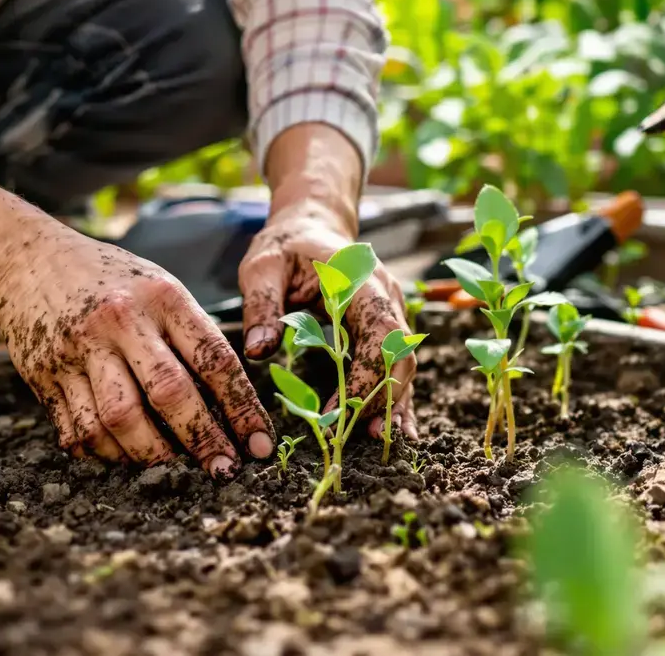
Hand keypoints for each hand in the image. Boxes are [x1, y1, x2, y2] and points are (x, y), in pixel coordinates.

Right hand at [0, 155, 271, 476]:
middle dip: (203, 439)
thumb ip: (192, 336)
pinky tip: (127, 458)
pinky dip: (107, 452)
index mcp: (161, 297)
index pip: (213, 359)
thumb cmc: (111, 280)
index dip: (242, 408)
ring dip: (152, 454)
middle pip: (169, 392)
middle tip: (224, 470)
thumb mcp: (160, 288)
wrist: (27, 262)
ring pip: (120, 418)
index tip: (259, 444)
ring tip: (174, 469)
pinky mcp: (46, 374)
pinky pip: (81, 428)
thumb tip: (232, 404)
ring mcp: (79, 349)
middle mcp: (120, 321)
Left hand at [238, 199, 417, 439]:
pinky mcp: (386, 327)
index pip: (380, 333)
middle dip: (385, 396)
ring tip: (381, 441)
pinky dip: (394, 395)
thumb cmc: (286, 245)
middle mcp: (386, 297)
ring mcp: (391, 312)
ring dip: (395, 401)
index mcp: (361, 281)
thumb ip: (261, 304)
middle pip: (401, 354)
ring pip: (405, 363)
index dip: (367, 375)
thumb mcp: (262, 266)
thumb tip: (259, 351)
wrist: (311, 224)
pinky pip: (397, 364)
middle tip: (362, 436)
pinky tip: (390, 426)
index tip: (339, 411)